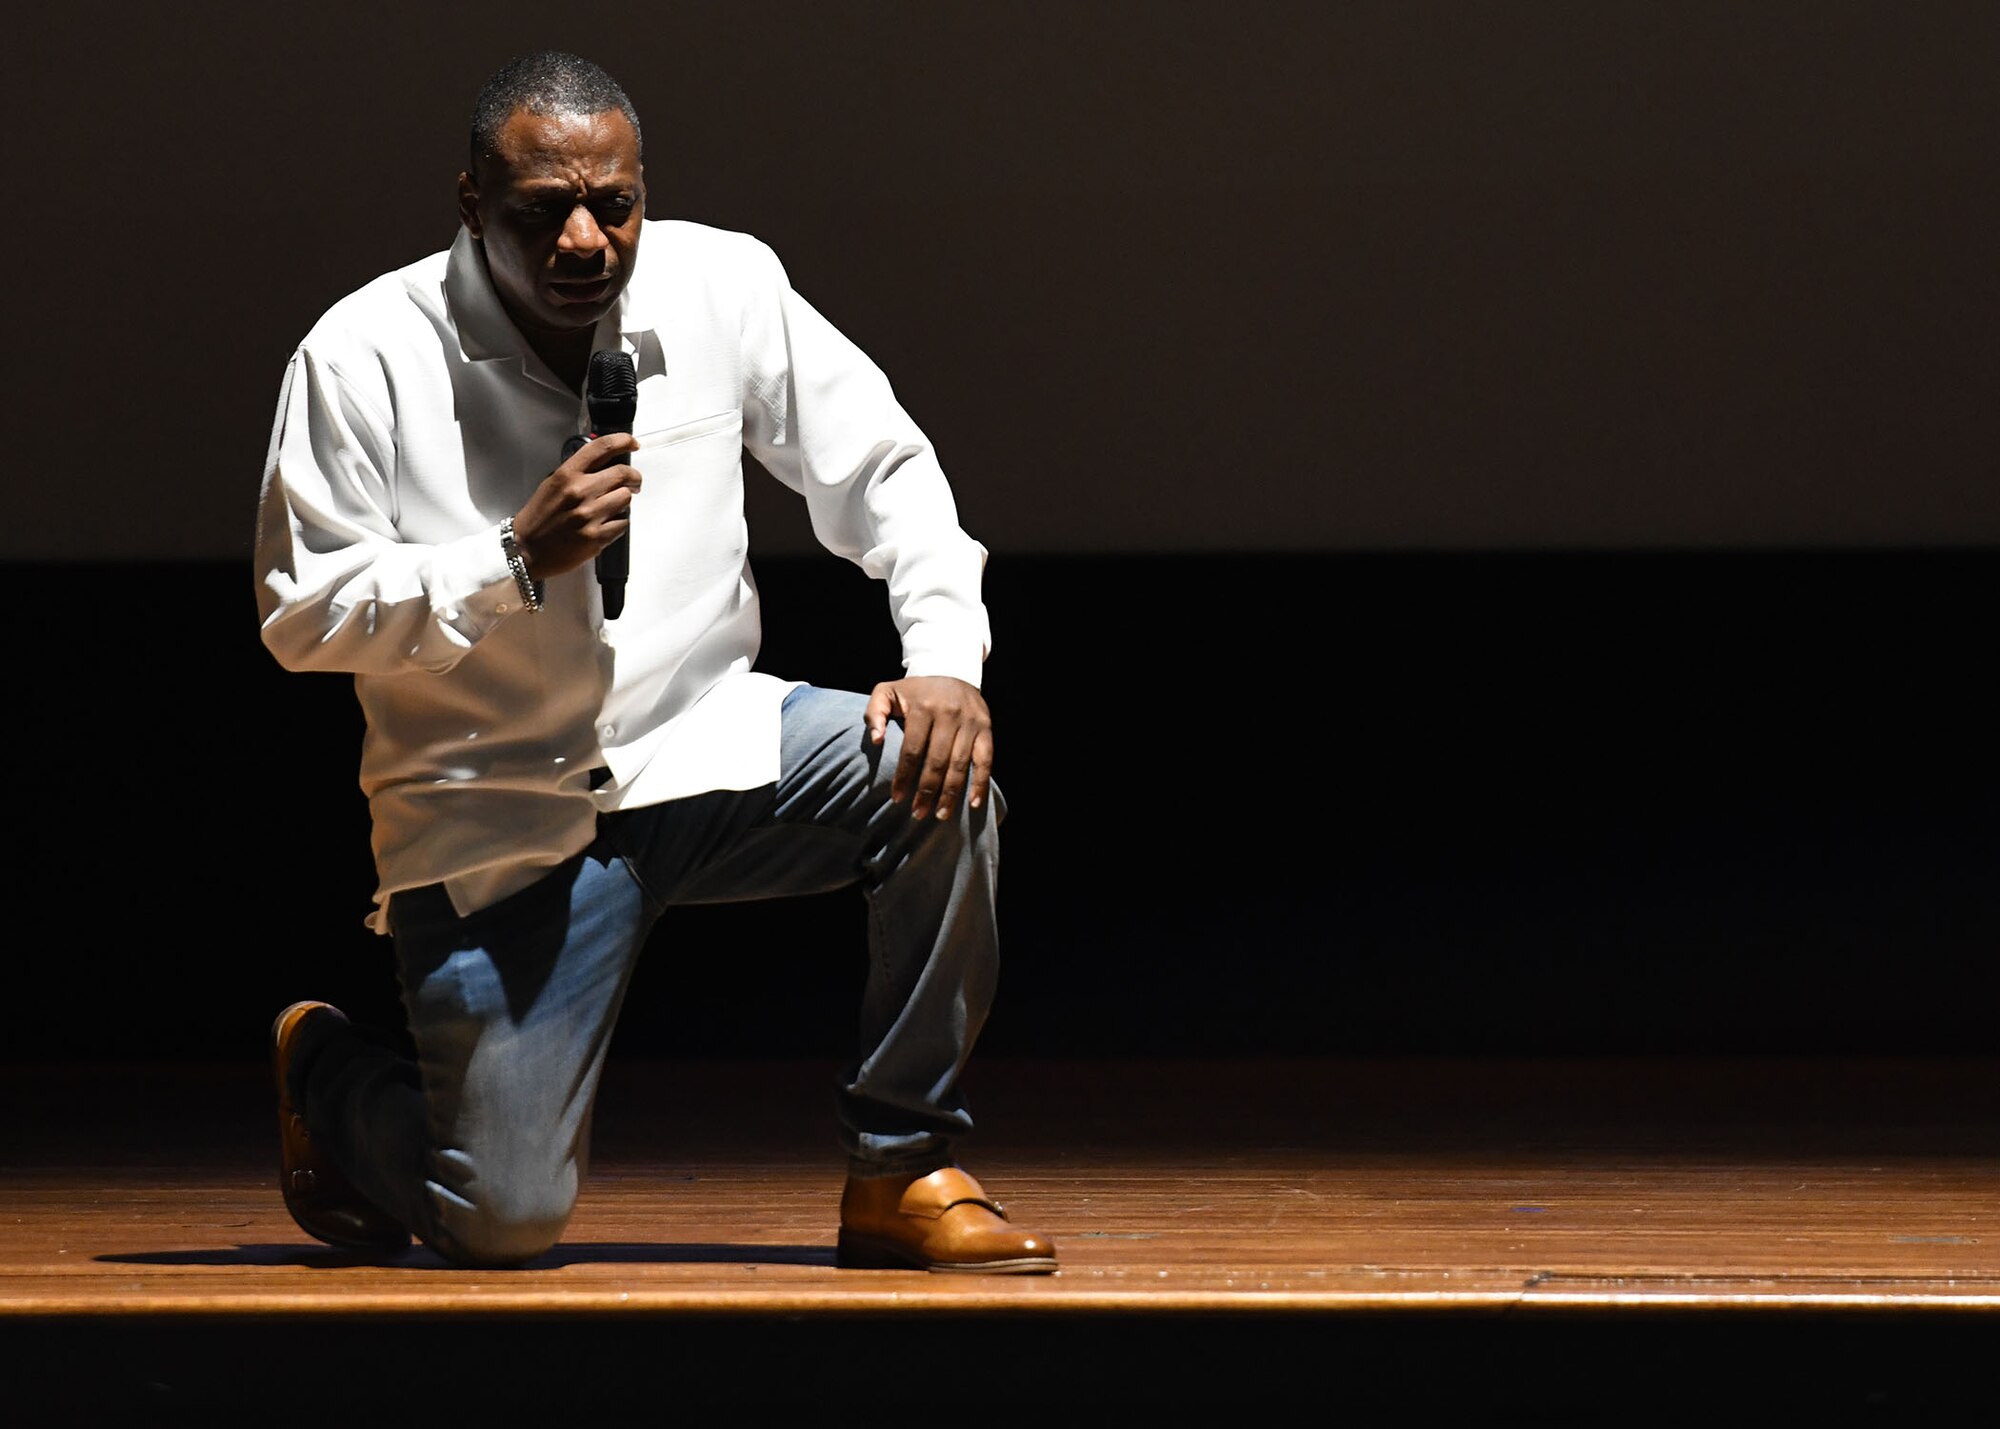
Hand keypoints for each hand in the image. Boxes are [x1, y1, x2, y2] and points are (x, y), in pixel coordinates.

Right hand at [509, 432, 641, 578]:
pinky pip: (623, 523)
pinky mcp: (597, 537)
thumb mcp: (552, 484)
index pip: (602, 447)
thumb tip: (605, 465)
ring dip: (624, 500)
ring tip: (614, 505)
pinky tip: (607, 523)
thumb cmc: (538, 518)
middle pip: (623, 473)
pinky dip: (619, 522)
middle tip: (634, 482)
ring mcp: (589, 515)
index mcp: (567, 475)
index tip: (632, 444)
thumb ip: (578, 473)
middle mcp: (580, 492)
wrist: (527, 550)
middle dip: (634, 477)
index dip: (623, 441)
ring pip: (626, 497)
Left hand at [865, 675, 993, 820]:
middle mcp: (949, 715)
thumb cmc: (914, 691)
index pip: (912, 750)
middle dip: (926, 791)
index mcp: (924, 708)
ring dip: (951, 793)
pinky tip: (974, 803)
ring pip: (960, 764)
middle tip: (917, 814)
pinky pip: (986, 760)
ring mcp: (970, 722)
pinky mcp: (986, 728)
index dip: (904, 776)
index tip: (897, 798)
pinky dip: (981, 783)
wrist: (951, 671)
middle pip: (937, 761)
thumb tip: (876, 740)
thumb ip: (874, 713)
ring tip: (940, 815)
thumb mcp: (887, 691)